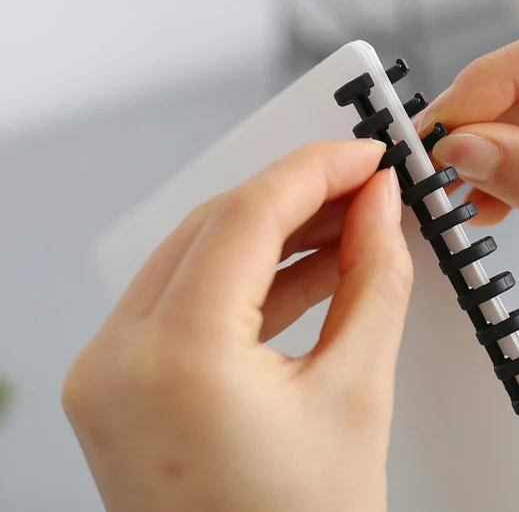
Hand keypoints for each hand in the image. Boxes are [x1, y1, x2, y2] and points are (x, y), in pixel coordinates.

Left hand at [63, 140, 411, 511]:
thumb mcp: (357, 393)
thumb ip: (373, 279)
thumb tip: (379, 208)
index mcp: (173, 360)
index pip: (247, 217)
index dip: (316, 172)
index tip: (363, 156)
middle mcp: (117, 360)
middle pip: (216, 227)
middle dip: (298, 198)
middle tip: (363, 187)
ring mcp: (106, 374)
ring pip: (197, 256)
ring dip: (275, 235)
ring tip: (347, 224)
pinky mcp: (118, 384)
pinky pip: (186, 299)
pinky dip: (248, 279)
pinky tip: (307, 267)